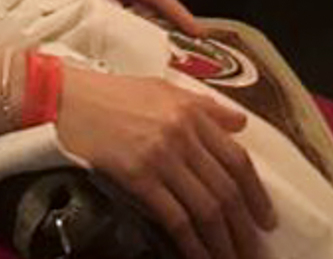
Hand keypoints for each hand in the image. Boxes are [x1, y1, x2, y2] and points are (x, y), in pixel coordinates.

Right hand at [59, 68, 276, 258]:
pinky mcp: (139, 177)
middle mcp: (182, 134)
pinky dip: (192, 245)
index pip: (237, 158)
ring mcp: (161, 156)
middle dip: (244, 228)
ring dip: (222, 243)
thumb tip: (240, 125)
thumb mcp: (162, 89)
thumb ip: (204, 107)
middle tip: (254, 253)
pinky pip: (175, 219)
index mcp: (191, 111)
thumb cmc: (112, 94)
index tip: (266, 219)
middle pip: (225, 190)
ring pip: (205, 209)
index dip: (256, 194)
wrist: (66, 99)